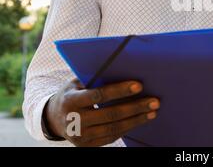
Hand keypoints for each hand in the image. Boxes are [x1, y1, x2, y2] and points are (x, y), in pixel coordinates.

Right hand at [44, 78, 159, 146]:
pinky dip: (128, 128)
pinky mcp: (87, 146)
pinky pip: (111, 137)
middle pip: (111, 114)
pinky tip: (141, 120)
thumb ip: (97, 78)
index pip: (99, 95)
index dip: (120, 91)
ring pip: (114, 128)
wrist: (54, 118)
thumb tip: (126, 69)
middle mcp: (74, 121)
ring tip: (153, 111)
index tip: (139, 86)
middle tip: (155, 101)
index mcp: (71, 101)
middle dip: (135, 107)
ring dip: (137, 120)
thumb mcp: (78, 83)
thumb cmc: (73, 93)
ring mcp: (80, 136)